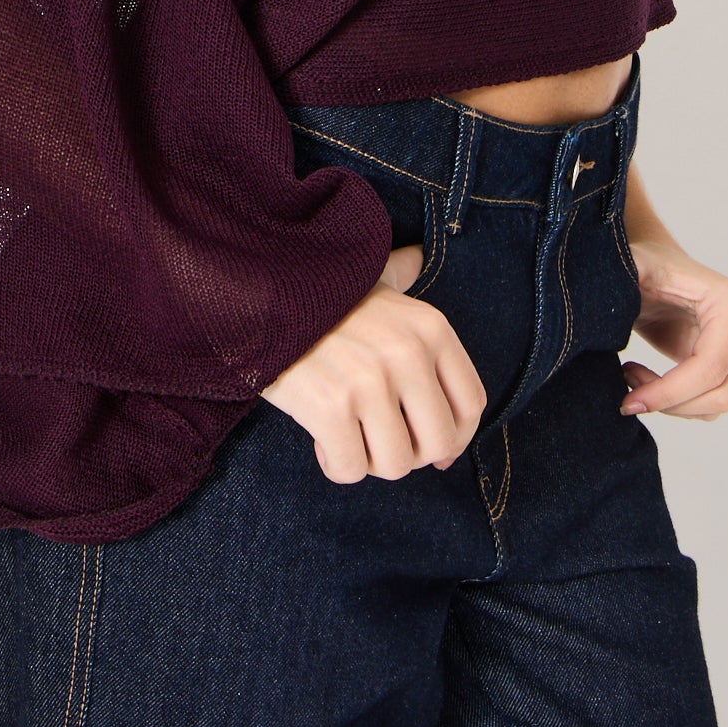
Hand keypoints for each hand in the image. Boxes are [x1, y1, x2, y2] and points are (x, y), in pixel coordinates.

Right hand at [261, 242, 485, 481]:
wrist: (257, 292)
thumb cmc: (318, 294)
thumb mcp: (369, 277)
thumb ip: (400, 273)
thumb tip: (417, 257)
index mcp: (430, 328)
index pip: (470, 406)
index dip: (453, 438)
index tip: (427, 446)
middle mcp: (408, 354)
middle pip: (438, 445)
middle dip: (407, 453)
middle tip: (376, 436)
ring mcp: (370, 382)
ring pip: (395, 465)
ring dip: (368, 460)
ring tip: (347, 432)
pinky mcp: (331, 408)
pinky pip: (351, 469)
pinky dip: (335, 464)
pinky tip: (320, 438)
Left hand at [619, 240, 727, 420]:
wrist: (654, 266)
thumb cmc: (643, 264)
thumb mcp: (631, 269)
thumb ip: (622, 278)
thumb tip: (606, 298)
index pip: (710, 368)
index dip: (669, 393)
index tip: (630, 400)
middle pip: (721, 393)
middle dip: (672, 403)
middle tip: (630, 394)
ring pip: (719, 402)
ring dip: (674, 405)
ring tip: (635, 379)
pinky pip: (714, 400)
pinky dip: (681, 402)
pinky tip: (650, 380)